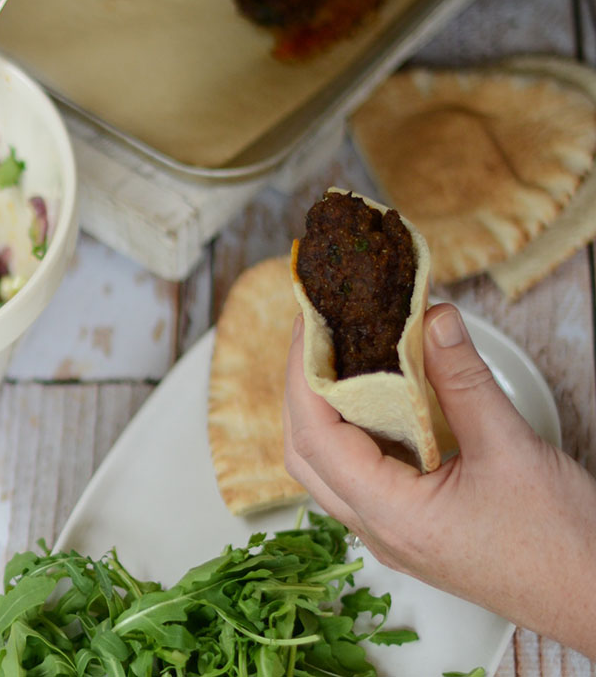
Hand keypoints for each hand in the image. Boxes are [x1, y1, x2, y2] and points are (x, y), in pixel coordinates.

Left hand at [283, 303, 595, 658]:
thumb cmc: (562, 546)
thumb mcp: (512, 448)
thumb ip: (462, 379)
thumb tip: (430, 319)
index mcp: (392, 517)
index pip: (315, 438)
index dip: (302, 375)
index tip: (308, 324)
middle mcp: (379, 531)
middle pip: (306, 453)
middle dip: (302, 389)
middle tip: (318, 334)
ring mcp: (392, 534)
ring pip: (329, 467)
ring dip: (325, 411)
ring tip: (341, 357)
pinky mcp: (411, 529)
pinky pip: (360, 476)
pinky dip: (355, 431)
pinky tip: (376, 397)